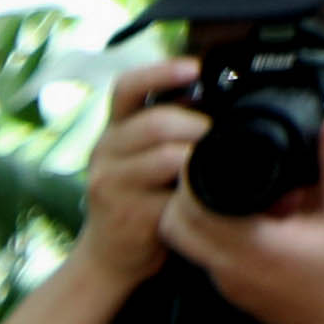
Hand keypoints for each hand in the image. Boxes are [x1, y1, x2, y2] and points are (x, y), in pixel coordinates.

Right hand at [69, 56, 202, 294]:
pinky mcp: (127, 215)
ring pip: (166, 156)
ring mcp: (112, 184)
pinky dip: (195, 192)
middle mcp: (105, 152)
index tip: (195, 67)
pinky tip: (204, 194)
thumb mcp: (141, 155)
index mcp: (114, 130)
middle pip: (156, 122)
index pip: (127, 88)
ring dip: (199, 157)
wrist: (111, 256)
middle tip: (219, 136)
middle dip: (197, 125)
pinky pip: (172, 195)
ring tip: (217, 164)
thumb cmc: (138, 198)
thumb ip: (168, 127)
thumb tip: (219, 98)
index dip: (161, 73)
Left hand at [158, 110, 323, 323]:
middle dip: (183, 194)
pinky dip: (213, 232)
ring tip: (231, 187)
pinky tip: (248, 214)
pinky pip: (206, 254)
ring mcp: (226, 282)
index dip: (189, 178)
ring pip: (186, 241)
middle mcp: (228, 267)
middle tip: (209, 167)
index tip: (207, 153)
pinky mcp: (232, 289)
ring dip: (195, 213)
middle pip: (174, 226)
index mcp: (251, 246)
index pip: (190, 210)